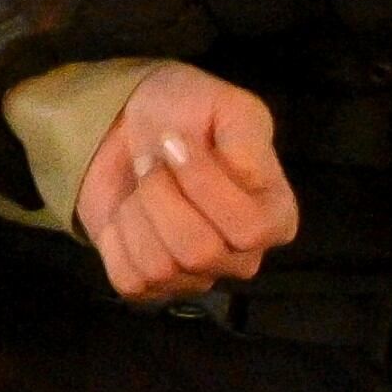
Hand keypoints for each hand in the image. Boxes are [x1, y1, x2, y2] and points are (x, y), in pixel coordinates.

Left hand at [69, 64, 296, 300]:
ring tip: (141, 184)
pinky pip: (130, 279)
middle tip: (152, 163)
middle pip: (200, 252)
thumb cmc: (187, 114)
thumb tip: (244, 174)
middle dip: (162, 195)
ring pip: (161, 268)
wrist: (128, 123)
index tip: (176, 142)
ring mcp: (197, 277)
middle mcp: (242, 257)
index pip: (248, 229)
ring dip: (137, 213)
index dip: (203, 185)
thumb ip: (248, 134)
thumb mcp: (228, 105)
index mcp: (274, 217)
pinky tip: (127, 212)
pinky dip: (116, 239)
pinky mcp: (151, 286)